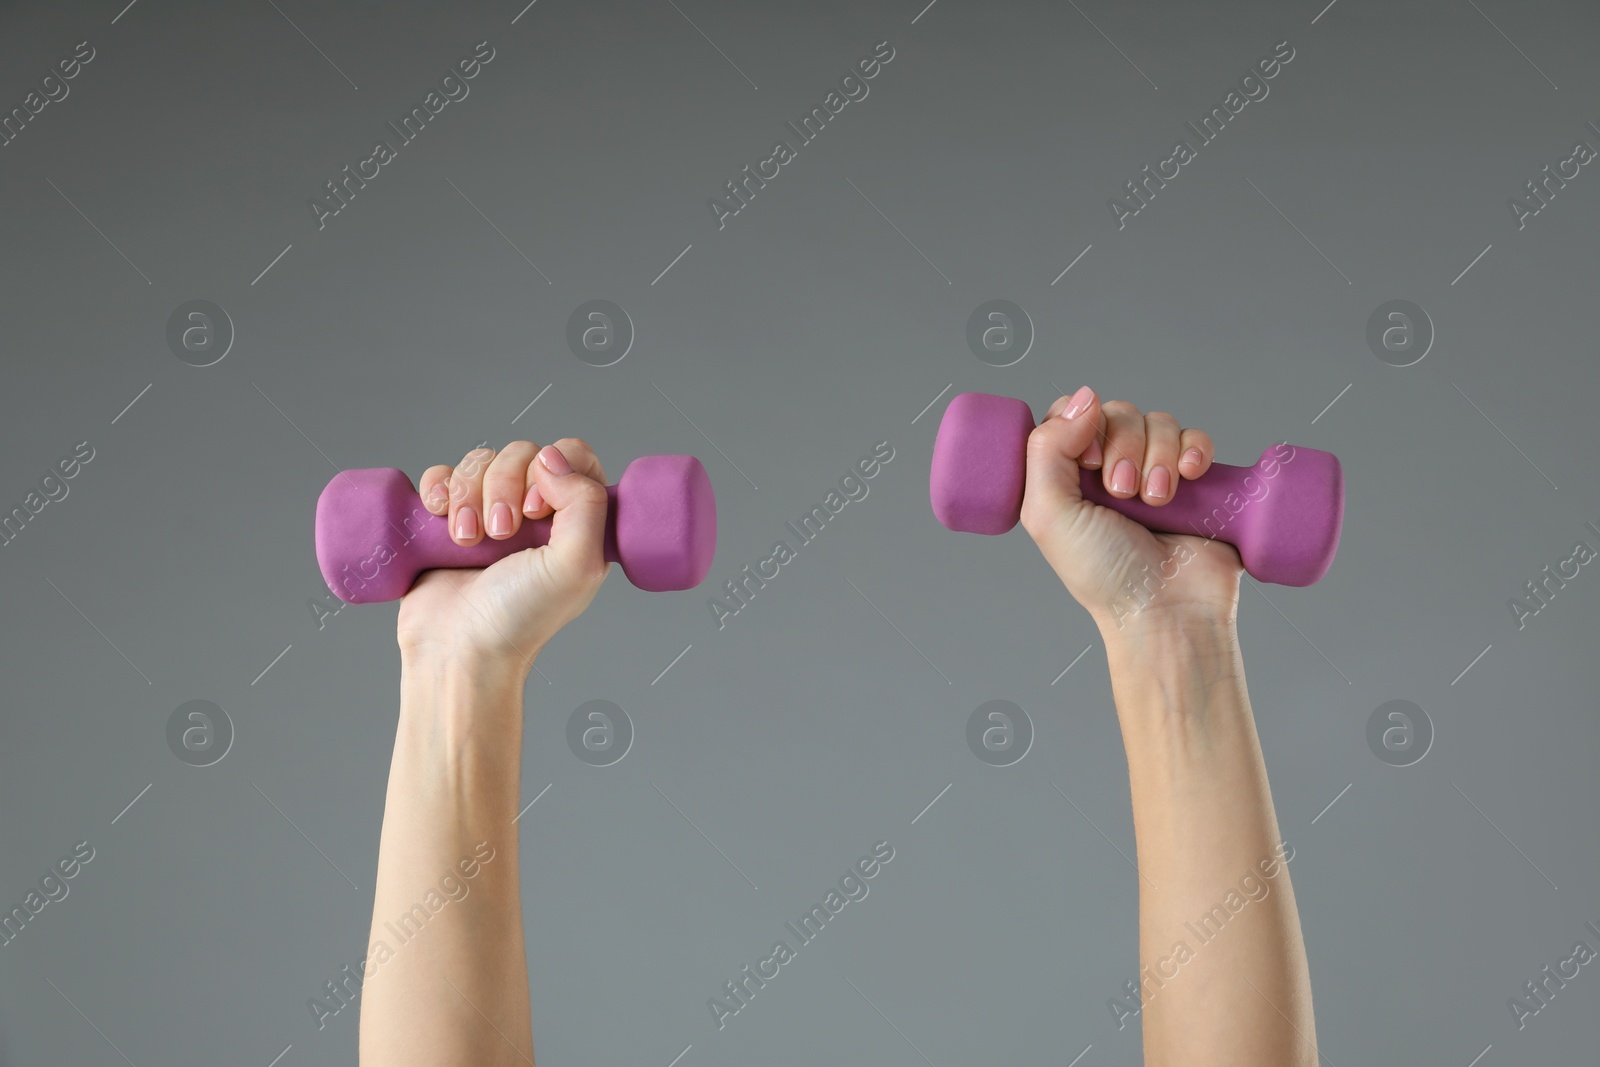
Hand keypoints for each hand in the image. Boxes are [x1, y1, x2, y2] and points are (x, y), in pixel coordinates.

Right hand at [394, 438, 610, 673]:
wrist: (458, 648)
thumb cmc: (521, 617)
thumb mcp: (576, 565)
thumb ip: (586, 503)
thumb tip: (551, 457)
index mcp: (575, 521)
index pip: (573, 456)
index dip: (554, 469)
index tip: (536, 510)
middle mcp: (535, 513)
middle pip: (523, 453)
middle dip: (504, 486)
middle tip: (500, 534)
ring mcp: (489, 512)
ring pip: (481, 460)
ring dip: (468, 494)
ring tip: (467, 541)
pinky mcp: (448, 519)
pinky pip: (443, 475)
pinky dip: (438, 489)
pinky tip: (440, 517)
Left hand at [1019, 387, 1242, 631]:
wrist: (1167, 609)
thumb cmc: (1103, 574)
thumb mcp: (1048, 515)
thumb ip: (1047, 449)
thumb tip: (1082, 397)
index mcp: (1068, 476)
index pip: (1069, 414)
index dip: (1078, 425)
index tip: (1086, 464)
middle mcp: (1109, 470)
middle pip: (1116, 412)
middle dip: (1122, 447)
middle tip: (1122, 492)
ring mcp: (1154, 472)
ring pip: (1158, 421)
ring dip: (1158, 456)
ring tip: (1156, 501)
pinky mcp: (1196, 481)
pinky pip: (1196, 438)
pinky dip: (1194, 449)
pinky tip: (1189, 476)